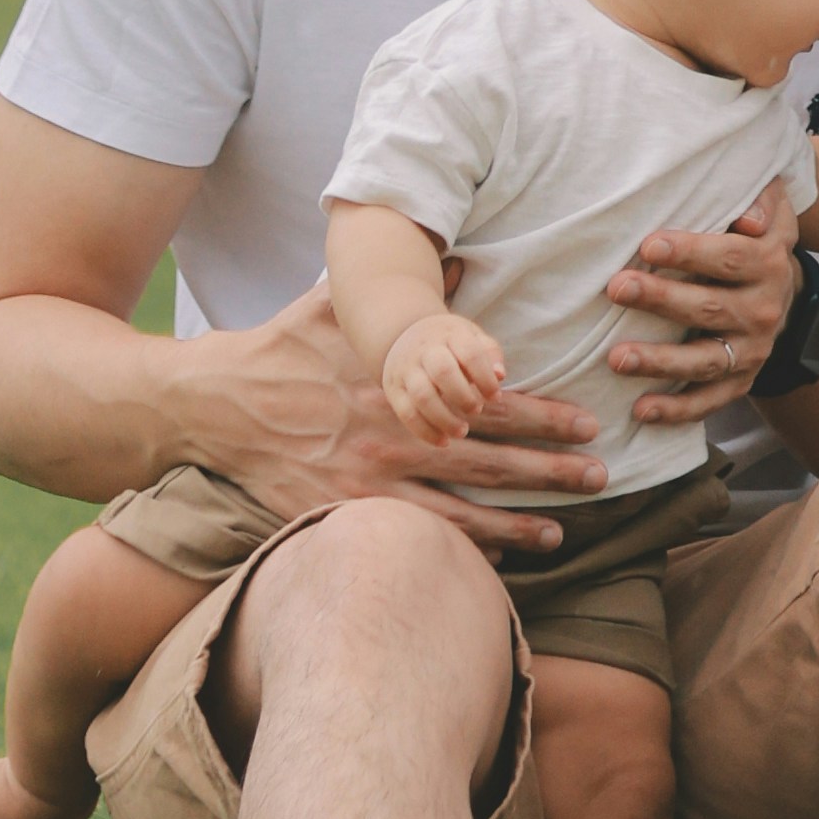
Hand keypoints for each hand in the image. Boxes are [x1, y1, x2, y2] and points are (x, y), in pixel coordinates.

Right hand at [170, 279, 606, 553]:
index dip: (545, 412)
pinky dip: (457, 551)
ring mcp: (371, 480)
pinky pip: (413, 539)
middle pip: (491, 456)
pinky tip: (493, 562)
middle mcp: (397, 432)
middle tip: (601, 472)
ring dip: (518, 518)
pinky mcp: (344, 514)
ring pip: (461, 507)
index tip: (588, 419)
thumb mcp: (340, 304)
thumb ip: (405, 287)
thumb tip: (459, 256)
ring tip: (564, 528)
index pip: (491, 399)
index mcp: (405, 380)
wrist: (217, 403)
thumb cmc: (284, 346)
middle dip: (550, 467)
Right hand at [382, 313, 507, 444]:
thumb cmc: (449, 343)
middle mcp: (425, 350)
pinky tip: (443, 441)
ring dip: (444, 419)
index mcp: (450, 334)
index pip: (470, 353)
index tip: (495, 396)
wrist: (405, 336)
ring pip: (422, 396)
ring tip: (462, 431)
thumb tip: (500, 375)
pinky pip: (407, 414)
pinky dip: (425, 432)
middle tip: (477, 410)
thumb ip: (489, 353)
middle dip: (463, 396)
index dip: (485, 377)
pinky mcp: (394, 390)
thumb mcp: (471, 337)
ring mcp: (406, 369)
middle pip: (442, 371)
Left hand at [601, 183, 800, 422]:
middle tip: (617, 289)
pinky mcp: (740, 382)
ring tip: (617, 358)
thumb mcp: (772, 207)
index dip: (689, 252)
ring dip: (659, 361)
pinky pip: (708, 402)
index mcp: (769, 262)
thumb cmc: (757, 237)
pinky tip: (640, 410)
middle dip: (661, 299)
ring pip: (704, 361)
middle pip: (710, 308)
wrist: (785, 291)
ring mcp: (752, 351)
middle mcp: (763, 310)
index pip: (729, 257)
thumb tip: (748, 219)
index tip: (648, 246)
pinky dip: (675, 410)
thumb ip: (762, 199)